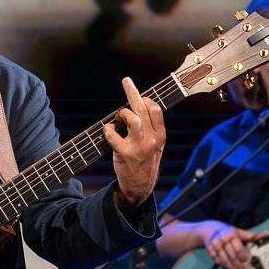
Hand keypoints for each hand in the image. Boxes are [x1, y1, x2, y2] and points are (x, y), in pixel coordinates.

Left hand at [106, 76, 167, 206]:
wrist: (140, 187)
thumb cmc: (145, 163)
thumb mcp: (155, 146)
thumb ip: (151, 128)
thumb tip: (140, 106)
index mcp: (160, 136)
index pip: (156, 110)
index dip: (146, 99)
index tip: (139, 96)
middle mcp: (152, 140)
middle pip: (143, 110)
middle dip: (133, 93)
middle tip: (126, 81)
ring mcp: (139, 147)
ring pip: (133, 120)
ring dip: (123, 113)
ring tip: (119, 117)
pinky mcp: (125, 154)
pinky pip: (114, 136)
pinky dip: (108, 130)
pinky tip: (107, 130)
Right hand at [202, 221, 261, 268]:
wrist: (208, 229)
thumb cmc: (227, 231)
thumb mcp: (239, 231)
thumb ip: (252, 235)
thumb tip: (266, 234)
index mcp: (231, 234)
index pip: (238, 247)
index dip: (243, 255)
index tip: (247, 261)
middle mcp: (223, 240)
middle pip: (231, 255)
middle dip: (238, 265)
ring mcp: (215, 246)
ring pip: (224, 260)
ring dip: (231, 268)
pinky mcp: (210, 251)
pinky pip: (217, 260)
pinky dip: (224, 266)